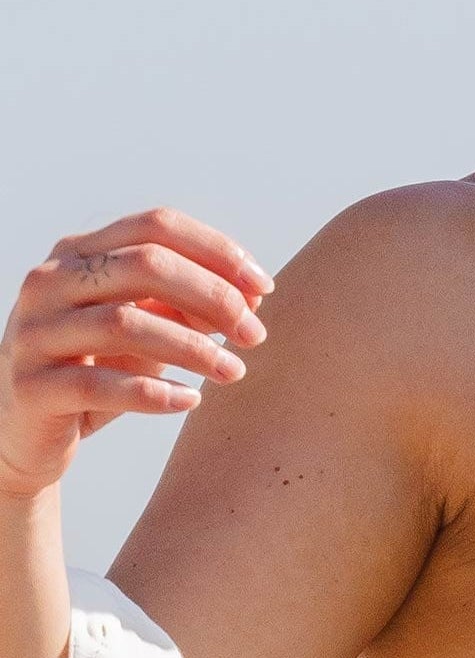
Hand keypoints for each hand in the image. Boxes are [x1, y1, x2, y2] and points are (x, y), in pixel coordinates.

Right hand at [0, 207, 273, 501]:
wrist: (28, 431)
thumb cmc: (99, 368)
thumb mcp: (148, 328)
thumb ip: (189, 305)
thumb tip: (253, 296)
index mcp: (79, 253)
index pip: (156, 226)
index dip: (217, 251)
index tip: (264, 287)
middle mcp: (50, 281)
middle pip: (145, 264)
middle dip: (212, 297)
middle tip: (254, 335)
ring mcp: (35, 332)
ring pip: (124, 323)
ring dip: (193, 347)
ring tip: (233, 371)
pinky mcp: (32, 386)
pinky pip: (101, 385)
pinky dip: (154, 392)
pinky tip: (190, 401)